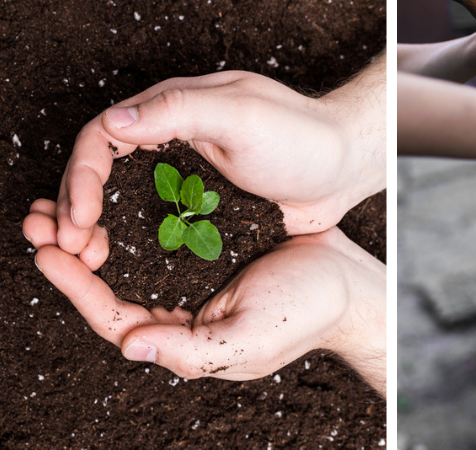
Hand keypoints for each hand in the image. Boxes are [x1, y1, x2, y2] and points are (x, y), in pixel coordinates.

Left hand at [24, 200, 386, 392]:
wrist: (352, 279)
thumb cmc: (309, 311)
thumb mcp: (250, 337)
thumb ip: (192, 349)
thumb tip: (131, 346)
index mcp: (185, 338)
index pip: (115, 318)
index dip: (76, 287)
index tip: (49, 252)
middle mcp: (180, 311)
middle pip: (108, 289)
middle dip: (68, 255)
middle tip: (37, 220)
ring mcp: (193, 279)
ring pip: (125, 260)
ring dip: (89, 231)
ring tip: (57, 205)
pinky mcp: (208, 247)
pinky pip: (156, 235)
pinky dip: (126, 217)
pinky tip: (111, 194)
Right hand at [53, 57, 385, 254]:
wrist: (346, 168)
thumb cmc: (302, 135)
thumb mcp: (241, 115)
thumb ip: (179, 111)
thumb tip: (116, 121)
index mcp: (170, 110)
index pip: (103, 138)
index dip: (81, 176)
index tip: (79, 218)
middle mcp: (170, 142)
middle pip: (102, 173)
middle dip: (74, 207)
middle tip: (65, 249)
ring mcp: (185, 178)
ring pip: (121, 203)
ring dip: (96, 230)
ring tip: (82, 261)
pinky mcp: (203, 210)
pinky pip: (155, 227)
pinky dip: (131, 245)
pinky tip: (119, 270)